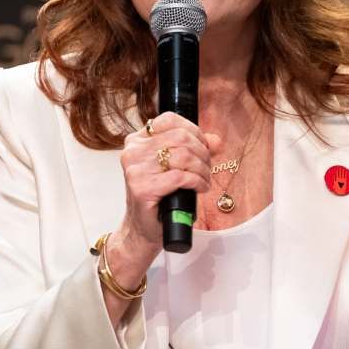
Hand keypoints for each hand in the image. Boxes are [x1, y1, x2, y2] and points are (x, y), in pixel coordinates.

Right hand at [112, 112, 219, 266]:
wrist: (142, 229)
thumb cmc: (158, 197)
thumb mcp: (174, 168)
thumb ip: (194, 150)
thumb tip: (215, 140)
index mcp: (137, 141)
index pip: (170, 120)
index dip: (194, 131)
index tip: (203, 146)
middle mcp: (132, 152)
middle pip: (180, 137)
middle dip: (202, 152)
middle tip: (208, 167)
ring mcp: (135, 170)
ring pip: (183, 156)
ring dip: (202, 169)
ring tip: (205, 179)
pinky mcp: (142, 188)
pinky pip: (180, 177)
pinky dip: (197, 182)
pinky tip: (200, 188)